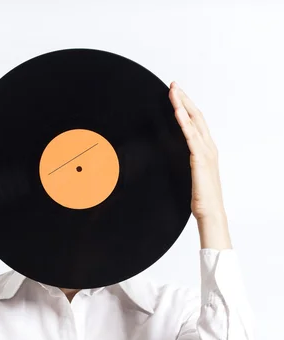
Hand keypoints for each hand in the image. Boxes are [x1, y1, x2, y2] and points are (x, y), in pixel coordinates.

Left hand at [169, 81, 224, 220]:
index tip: (176, 94)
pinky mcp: (200, 160)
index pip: (196, 122)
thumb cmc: (201, 197)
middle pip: (196, 116)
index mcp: (207, 149)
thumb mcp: (193, 175)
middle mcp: (209, 147)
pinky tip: (177, 112)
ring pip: (194, 122)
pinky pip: (191, 137)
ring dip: (182, 106)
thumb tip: (179, 157)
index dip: (187, 107)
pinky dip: (184, 123)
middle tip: (173, 85)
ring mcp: (206, 152)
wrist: (210, 211)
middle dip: (184, 99)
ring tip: (173, 92)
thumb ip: (189, 162)